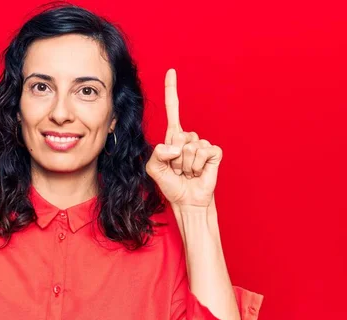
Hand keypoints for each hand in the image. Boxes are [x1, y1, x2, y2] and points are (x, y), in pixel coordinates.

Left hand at [145, 69, 221, 207]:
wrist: (186, 200)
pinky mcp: (214, 153)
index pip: (173, 110)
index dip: (172, 91)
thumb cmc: (171, 184)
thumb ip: (157, 154)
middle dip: (174, 158)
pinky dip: (198, 165)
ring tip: (187, 173)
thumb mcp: (153, 169)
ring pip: (190, 147)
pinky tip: (198, 172)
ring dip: (185, 165)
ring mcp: (202, 144)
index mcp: (173, 137)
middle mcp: (188, 138)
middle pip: (178, 136)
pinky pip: (204, 152)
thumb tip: (176, 147)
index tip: (171, 72)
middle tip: (177, 170)